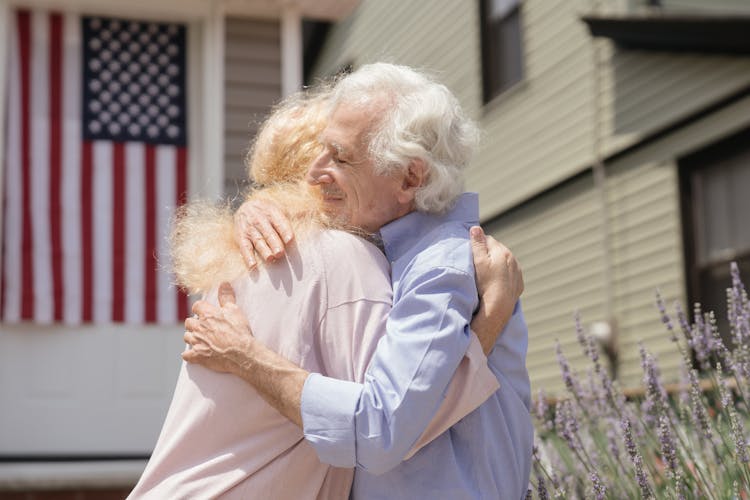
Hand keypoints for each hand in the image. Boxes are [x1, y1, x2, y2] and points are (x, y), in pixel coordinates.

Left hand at [183, 282, 254, 373]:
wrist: (242, 353)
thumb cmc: (239, 331)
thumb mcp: (235, 310)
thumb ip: (226, 296)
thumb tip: (224, 283)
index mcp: (207, 315)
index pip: (196, 306)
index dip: (200, 309)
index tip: (204, 312)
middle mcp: (199, 327)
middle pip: (188, 322)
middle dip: (194, 324)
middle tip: (203, 327)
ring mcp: (197, 342)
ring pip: (187, 337)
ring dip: (192, 337)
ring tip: (201, 340)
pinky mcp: (197, 356)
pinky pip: (186, 355)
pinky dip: (189, 354)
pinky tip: (195, 354)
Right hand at [234, 198, 293, 267]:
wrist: (243, 206)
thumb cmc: (268, 211)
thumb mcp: (280, 207)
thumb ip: (297, 213)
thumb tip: (315, 213)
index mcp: (272, 212)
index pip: (279, 222)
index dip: (285, 230)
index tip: (290, 239)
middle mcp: (260, 220)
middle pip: (268, 233)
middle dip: (274, 243)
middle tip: (280, 253)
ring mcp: (250, 229)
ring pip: (258, 240)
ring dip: (264, 250)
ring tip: (270, 258)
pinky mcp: (241, 237)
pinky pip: (244, 247)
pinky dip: (247, 257)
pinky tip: (253, 265)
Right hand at [469, 226, 523, 353]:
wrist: (499, 307)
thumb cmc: (486, 284)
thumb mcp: (478, 262)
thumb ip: (478, 244)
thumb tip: (476, 228)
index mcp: (502, 251)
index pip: (487, 239)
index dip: (478, 244)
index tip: (471, 252)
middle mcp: (512, 259)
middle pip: (497, 249)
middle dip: (487, 252)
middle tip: (477, 263)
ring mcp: (517, 271)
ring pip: (504, 261)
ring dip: (496, 263)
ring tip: (486, 273)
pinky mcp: (518, 283)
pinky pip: (510, 273)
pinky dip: (503, 274)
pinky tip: (495, 281)